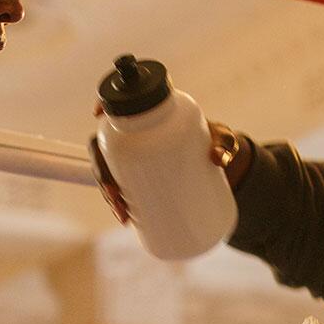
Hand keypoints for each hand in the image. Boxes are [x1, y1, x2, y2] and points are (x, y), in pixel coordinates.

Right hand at [88, 106, 251, 225]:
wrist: (220, 162)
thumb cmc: (217, 141)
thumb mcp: (224, 139)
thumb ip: (225, 144)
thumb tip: (217, 158)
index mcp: (152, 116)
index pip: (121, 105)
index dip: (104, 104)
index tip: (97, 113)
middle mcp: (138, 136)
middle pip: (106, 146)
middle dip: (103, 171)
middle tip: (116, 195)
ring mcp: (137, 157)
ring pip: (110, 170)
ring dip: (108, 193)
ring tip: (123, 214)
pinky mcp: (141, 176)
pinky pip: (122, 187)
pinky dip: (120, 203)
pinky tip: (125, 218)